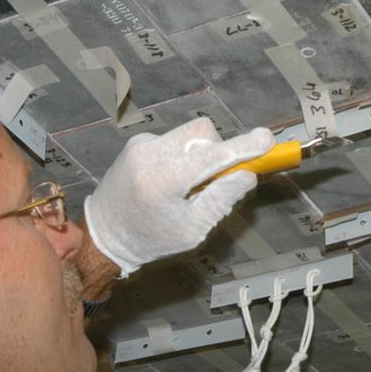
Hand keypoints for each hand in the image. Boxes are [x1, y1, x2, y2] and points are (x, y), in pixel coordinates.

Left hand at [83, 118, 273, 274]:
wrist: (103, 235)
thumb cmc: (149, 239)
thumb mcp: (192, 230)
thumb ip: (221, 199)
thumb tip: (247, 174)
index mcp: (163, 179)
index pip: (212, 155)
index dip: (243, 147)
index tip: (267, 139)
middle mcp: (150, 154)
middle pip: (201, 132)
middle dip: (219, 150)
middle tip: (218, 178)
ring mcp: (141, 145)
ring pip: (188, 137)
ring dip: (198, 157)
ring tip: (187, 188)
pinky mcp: (138, 144)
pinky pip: (173, 141)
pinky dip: (182, 158)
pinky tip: (170, 183)